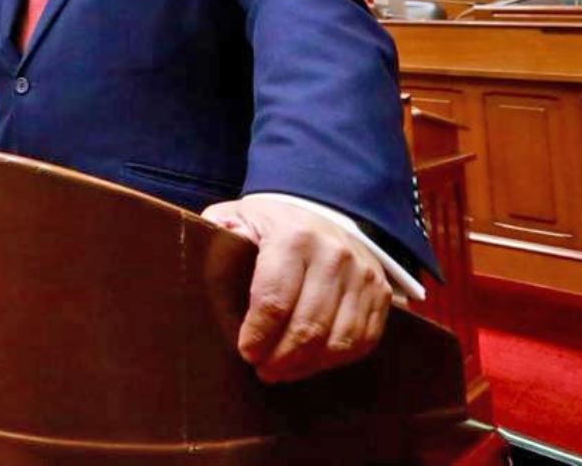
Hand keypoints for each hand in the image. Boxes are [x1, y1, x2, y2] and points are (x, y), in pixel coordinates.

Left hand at [201, 195, 391, 382]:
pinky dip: (334, 360)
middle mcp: (334, 254)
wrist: (319, 212)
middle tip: (261, 369)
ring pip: (339, 339)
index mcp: (293, 236)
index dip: (258, 333)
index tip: (245, 352)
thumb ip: (218, 234)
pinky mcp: (381, 293)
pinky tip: (310, 363)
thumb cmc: (268, 224)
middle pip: (309, 325)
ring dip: (307, 364)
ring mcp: (363, 274)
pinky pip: (362, 340)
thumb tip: (200, 253)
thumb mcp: (236, 216)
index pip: (275, 298)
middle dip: (281, 356)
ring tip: (281, 370)